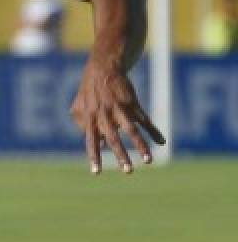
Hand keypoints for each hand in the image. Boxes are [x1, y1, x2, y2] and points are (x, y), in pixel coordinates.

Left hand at [69, 59, 164, 173]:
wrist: (103, 69)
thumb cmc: (89, 92)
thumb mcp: (79, 108)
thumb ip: (83, 125)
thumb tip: (99, 144)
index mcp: (90, 119)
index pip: (91, 141)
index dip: (94, 156)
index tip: (96, 172)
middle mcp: (104, 115)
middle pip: (113, 138)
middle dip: (121, 155)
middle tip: (128, 171)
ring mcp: (119, 109)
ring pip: (131, 130)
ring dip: (141, 146)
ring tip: (149, 160)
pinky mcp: (132, 103)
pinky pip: (144, 120)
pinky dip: (153, 131)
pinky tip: (161, 142)